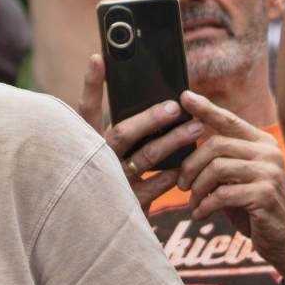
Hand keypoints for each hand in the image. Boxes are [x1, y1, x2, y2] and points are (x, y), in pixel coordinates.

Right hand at [82, 54, 205, 209]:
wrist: (103, 226)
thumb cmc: (115, 177)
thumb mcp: (112, 153)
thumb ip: (126, 132)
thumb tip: (160, 102)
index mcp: (88, 143)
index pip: (87, 109)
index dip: (91, 84)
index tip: (99, 57)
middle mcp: (97, 160)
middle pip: (123, 132)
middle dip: (150, 117)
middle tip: (174, 105)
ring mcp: (113, 182)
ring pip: (147, 156)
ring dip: (174, 140)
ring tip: (196, 126)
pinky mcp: (130, 204)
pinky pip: (158, 185)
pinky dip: (175, 173)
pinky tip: (189, 165)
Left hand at [174, 93, 284, 278]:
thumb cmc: (255, 209)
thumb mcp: (238, 179)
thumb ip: (222, 160)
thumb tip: (187, 141)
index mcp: (262, 144)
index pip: (229, 120)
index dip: (205, 108)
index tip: (184, 96)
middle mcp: (268, 153)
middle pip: (216, 144)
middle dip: (191, 165)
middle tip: (181, 185)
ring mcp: (269, 173)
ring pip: (216, 168)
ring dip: (197, 188)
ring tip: (192, 203)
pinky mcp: (265, 195)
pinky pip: (222, 194)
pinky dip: (205, 205)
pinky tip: (199, 214)